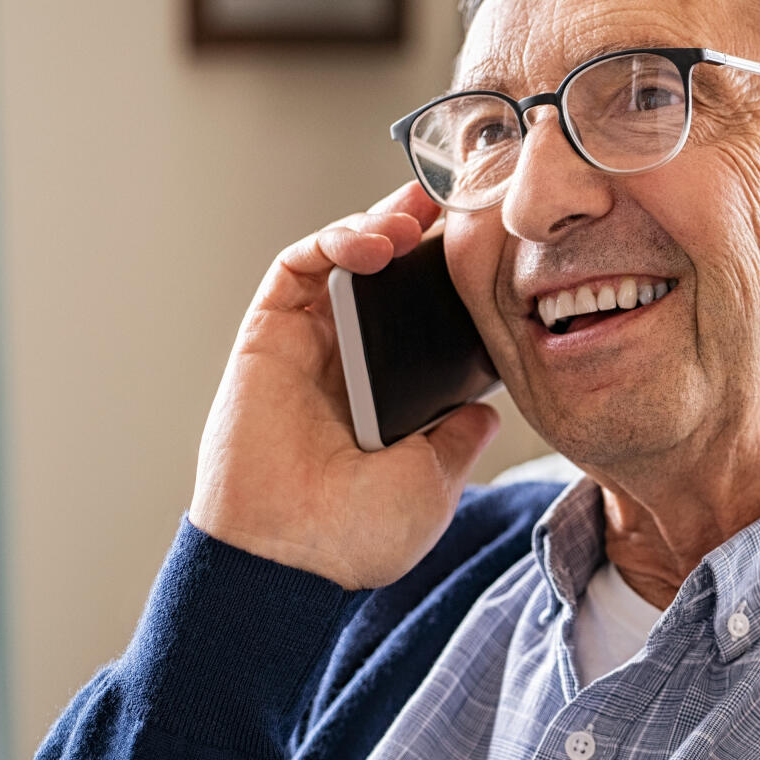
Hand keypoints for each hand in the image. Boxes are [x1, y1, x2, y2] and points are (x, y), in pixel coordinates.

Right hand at [189, 182, 501, 588]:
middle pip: (385, 277)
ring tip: (417, 217)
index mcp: (391, 395)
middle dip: (419, 232)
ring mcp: (309, 346)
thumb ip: (459, 438)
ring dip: (379, 225)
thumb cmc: (356, 535)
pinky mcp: (267, 336)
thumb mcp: (434, 482)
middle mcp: (350, 363)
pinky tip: (376, 242)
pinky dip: (334, 241)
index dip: (452, 279)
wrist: (289, 559)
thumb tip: (487, 412)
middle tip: (457, 200)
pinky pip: (297, 268)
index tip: (491, 248)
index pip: (424, 319)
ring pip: (342, 260)